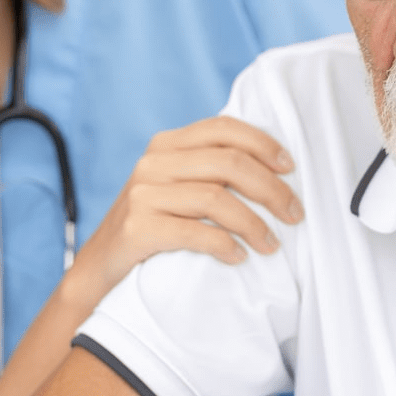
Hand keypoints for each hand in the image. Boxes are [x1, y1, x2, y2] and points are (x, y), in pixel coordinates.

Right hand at [66, 116, 301, 305]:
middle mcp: (153, 162)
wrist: (100, 268)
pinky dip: (225, 246)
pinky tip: (239, 257)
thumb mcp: (174, 186)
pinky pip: (195, 233)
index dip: (263, 144)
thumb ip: (207, 169)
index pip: (223, 128)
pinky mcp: (137, 228)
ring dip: (254, 224)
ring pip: (216, 199)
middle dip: (271, 190)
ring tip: (272, 244)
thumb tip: (273, 166)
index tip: (290, 168)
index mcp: (166, 144)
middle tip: (294, 215)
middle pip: (228, 164)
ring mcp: (142, 194)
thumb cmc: (153, 226)